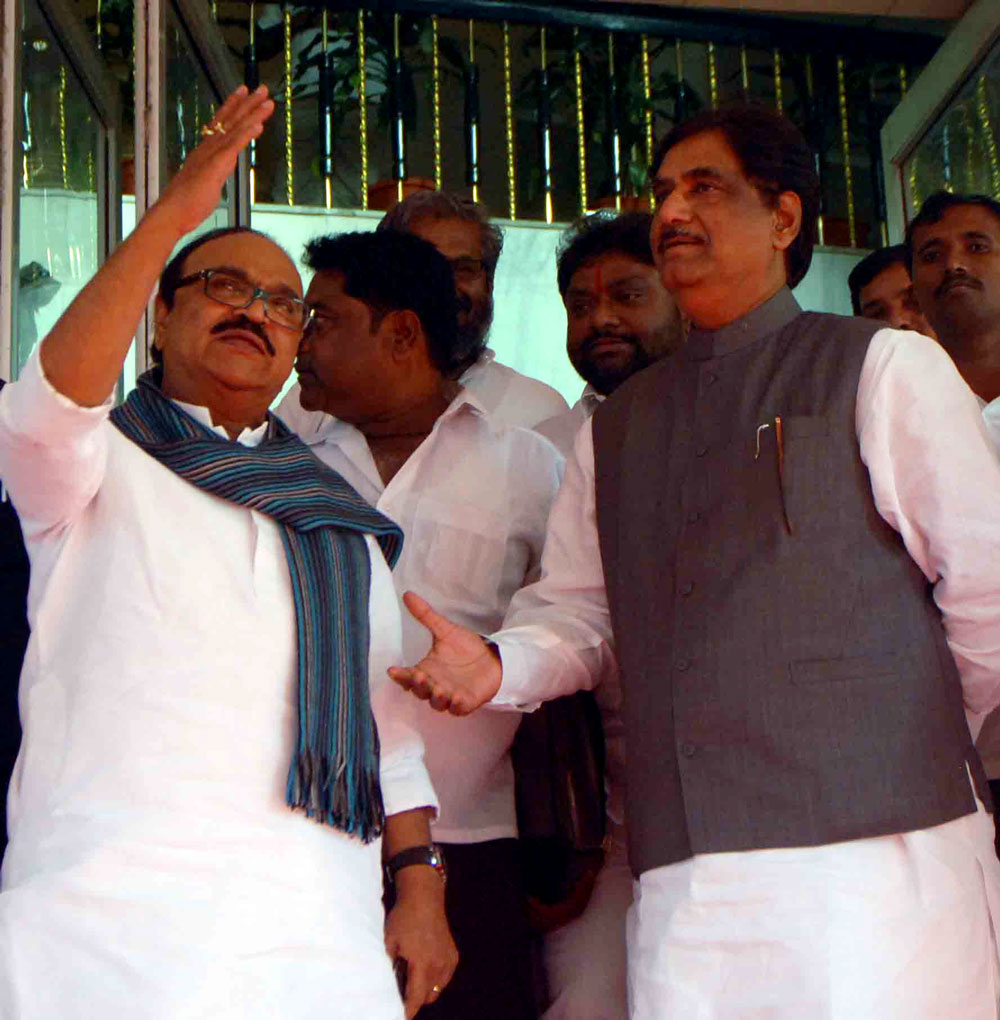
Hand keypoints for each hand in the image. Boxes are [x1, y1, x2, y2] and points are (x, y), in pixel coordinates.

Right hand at [153, 85, 273, 233]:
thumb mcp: (206, 183)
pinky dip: (246, 134)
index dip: (232, 105)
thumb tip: (219, 171)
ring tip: (267, 102)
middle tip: (262, 88)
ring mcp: (211, 155)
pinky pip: (233, 146)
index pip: (220, 123)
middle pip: (229, 120)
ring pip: (234, 129)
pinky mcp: (215, 165)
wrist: (173, 212)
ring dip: (252, 114)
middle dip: (247, 103)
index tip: (244, 91)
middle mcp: (207, 147)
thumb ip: (215, 173)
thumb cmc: (188, 203)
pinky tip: (259, 125)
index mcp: (205, 150)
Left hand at [385, 868, 457, 1018]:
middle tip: (403, 994)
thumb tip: (388, 982)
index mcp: (421, 963)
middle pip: (428, 997)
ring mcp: (448, 960)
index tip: (402, 1016)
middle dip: (415, 1000)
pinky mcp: (453, 955)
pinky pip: (444, 978)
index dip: (408, 1010)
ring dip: (426, 990)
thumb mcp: (390, 942)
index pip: (416, 997)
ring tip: (414, 979)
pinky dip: (436, 979)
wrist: (424, 897)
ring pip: (437, 989)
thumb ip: (391, 964)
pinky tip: (426, 968)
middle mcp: (438, 964)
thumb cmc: (403, 918)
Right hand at [388, 592, 501, 714]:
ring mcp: (449, 695)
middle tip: (418, 675)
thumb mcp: (445, 630)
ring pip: (437, 702)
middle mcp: (434, 685)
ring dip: (435, 696)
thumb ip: (426, 615)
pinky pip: (457, 708)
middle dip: (418, 685)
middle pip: (420, 690)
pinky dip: (455, 704)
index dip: (400, 675)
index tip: (393, 670)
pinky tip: (456, 697)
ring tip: (438, 688)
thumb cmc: (465, 647)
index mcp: (425, 670)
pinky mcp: (465, 703)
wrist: (492, 658)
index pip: (407, 676)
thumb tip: (407, 594)